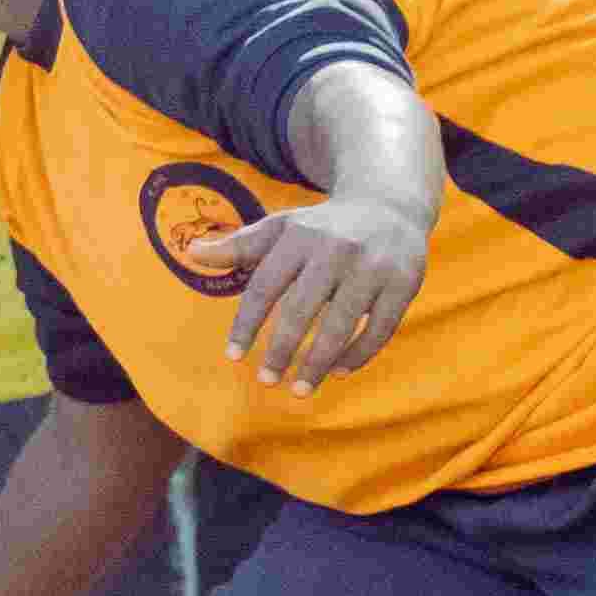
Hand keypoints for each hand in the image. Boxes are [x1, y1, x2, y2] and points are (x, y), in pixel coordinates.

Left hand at [216, 181, 431, 389]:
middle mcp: (335, 249)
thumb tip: (191, 253)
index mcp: (298, 236)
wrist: (389, 205)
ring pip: (340, 324)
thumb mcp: (280, 228)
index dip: (246, 324)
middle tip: (266, 381)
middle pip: (300, 309)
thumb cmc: (322, 227)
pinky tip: (338, 371)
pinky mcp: (404, 282)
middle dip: (281, 350)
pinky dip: (359, 354)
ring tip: (300, 390)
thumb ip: (239, 246)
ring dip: (318, 363)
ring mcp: (372, 266)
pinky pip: (379, 328)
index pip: (264, 287)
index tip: (233, 357)